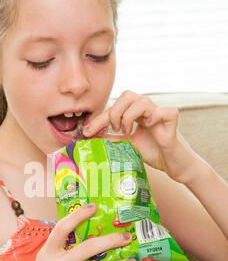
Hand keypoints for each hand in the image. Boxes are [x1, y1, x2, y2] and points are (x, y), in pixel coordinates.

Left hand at [83, 90, 199, 183]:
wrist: (174, 165)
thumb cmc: (154, 153)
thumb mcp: (128, 146)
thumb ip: (113, 140)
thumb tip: (92, 138)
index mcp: (136, 114)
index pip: (115, 108)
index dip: (99, 119)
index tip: (86, 132)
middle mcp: (147, 110)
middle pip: (127, 95)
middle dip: (115, 112)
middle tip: (115, 129)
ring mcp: (160, 113)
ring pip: (142, 100)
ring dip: (130, 116)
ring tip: (129, 131)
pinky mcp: (172, 121)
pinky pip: (164, 111)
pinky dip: (154, 117)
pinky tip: (149, 127)